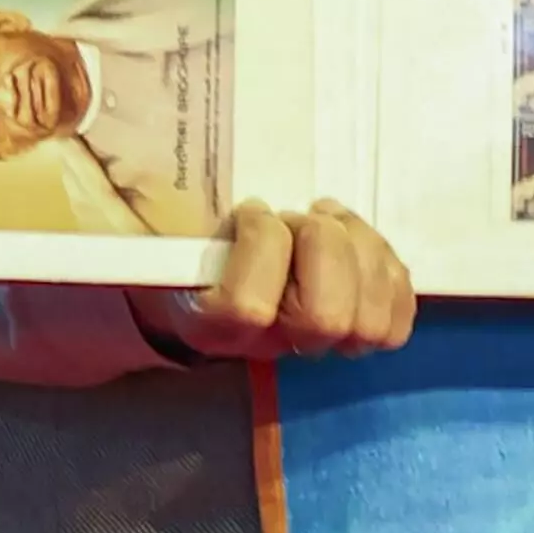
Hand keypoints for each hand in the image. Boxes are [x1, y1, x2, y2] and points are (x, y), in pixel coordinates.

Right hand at [129, 198, 416, 361]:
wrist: (214, 286)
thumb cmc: (197, 247)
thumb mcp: (172, 232)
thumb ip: (172, 219)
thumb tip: (136, 182)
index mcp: (212, 324)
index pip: (246, 307)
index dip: (261, 241)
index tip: (250, 210)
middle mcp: (267, 348)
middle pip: (324, 318)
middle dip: (322, 245)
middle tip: (301, 215)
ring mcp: (317, 350)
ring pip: (369, 320)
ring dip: (361, 251)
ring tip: (331, 222)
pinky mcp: (361, 338)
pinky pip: (397, 321)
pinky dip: (391, 274)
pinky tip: (362, 248)